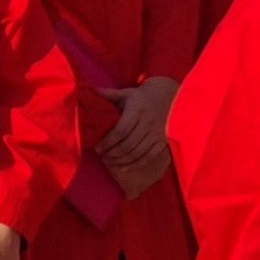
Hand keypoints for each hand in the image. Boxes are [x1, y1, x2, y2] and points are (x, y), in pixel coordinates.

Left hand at [102, 75, 176, 193]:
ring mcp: (156, 134)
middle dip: (112, 154)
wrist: (168, 97)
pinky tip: (124, 168)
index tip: (98, 148)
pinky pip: (149, 157)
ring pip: (137, 153)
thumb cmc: (141, 97)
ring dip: (121, 161)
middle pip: (128, 145)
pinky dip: (135, 164)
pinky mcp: (162, 141)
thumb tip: (91, 90)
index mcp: (137, 111)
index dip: (108, 142)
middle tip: (102, 157)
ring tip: (109, 162)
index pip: (121, 131)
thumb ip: (109, 94)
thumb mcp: (126, 93)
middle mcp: (147, 123)